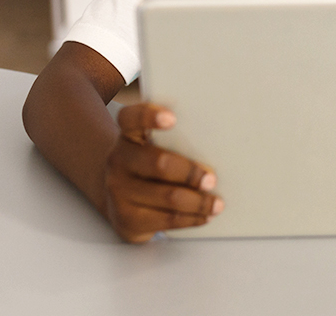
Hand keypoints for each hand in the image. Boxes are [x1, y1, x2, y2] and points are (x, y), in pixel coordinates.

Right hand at [104, 103, 223, 242]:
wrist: (118, 200)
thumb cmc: (148, 169)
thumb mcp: (152, 149)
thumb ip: (174, 142)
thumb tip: (216, 151)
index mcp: (128, 136)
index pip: (131, 119)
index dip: (149, 116)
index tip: (173, 118)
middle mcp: (119, 161)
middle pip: (159, 163)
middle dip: (191, 173)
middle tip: (212, 179)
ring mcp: (119, 192)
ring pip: (169, 197)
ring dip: (199, 201)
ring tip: (217, 203)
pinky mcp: (128, 220)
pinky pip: (168, 220)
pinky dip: (193, 218)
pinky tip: (205, 216)